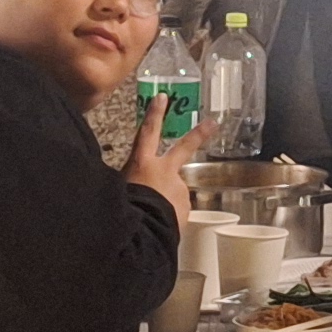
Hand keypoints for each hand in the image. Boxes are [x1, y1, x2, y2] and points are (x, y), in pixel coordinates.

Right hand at [126, 102, 201, 222]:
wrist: (141, 234)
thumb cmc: (123, 209)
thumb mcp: (118, 188)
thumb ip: (131, 181)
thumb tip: (136, 185)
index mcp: (142, 164)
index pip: (147, 133)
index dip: (154, 114)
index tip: (162, 97)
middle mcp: (165, 171)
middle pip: (184, 147)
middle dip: (198, 133)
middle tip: (213, 122)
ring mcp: (178, 188)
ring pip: (175, 190)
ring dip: (167, 200)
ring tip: (152, 217)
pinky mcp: (186, 206)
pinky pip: (177, 209)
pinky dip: (170, 214)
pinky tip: (159, 224)